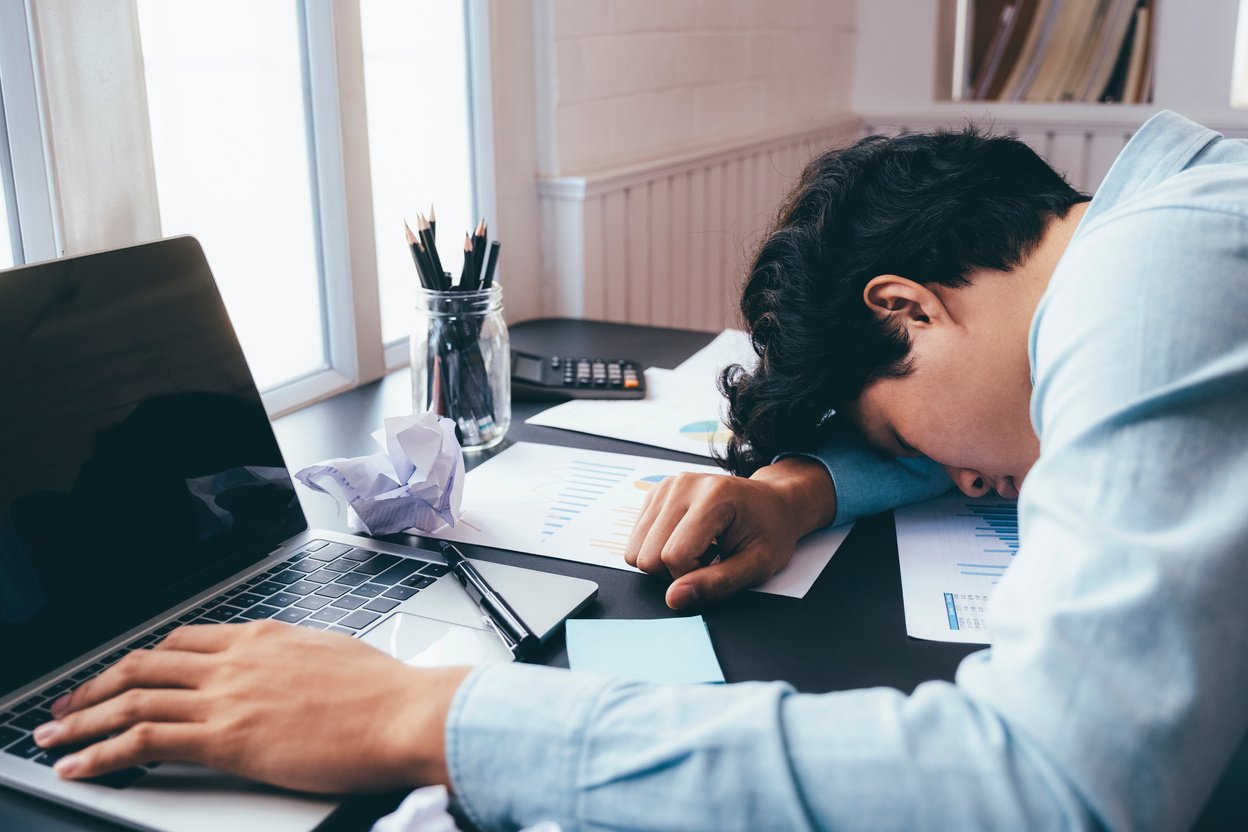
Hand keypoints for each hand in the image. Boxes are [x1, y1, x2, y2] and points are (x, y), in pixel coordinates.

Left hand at [34, 621, 469, 792]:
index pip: (184, 641)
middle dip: (97, 683)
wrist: (403, 712)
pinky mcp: (226, 736)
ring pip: (133, 697)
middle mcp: (236, 658)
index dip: (144, 658)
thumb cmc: (385, 692)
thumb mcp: (333, 657)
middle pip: (146, 662)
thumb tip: (290, 673)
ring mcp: (227, 695)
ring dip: (83, 717)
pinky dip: (101, 752)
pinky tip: (79, 765)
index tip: (124, 673)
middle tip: (70, 701)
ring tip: (53, 734)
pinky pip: (145, 739)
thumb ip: (297, 661)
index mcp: (263, 636)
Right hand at [623, 457, 836, 608]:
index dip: (691, 577)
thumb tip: (673, 598)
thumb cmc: (770, 532)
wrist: (772, 504)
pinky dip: (658, 547)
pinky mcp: (655, 493)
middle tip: (708, 558)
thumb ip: (716, 584)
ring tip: (698, 547)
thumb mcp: (756, 566)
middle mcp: (684, 485)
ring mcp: (666, 486)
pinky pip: (636, 538)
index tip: (717, 566)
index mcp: (714, 496)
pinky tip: (687, 537)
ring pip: (636, 549)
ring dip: (664, 559)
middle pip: (647, 556)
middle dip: (675, 570)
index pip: (674, 556)